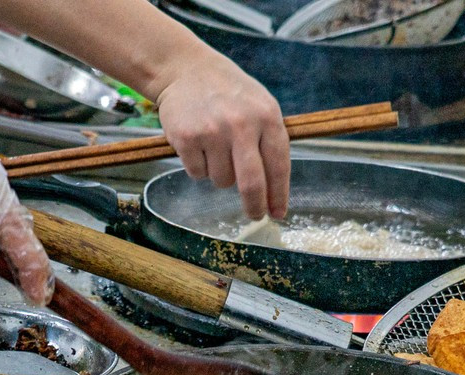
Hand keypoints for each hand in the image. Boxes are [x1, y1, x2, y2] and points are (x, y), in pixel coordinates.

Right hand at [153, 55, 288, 219]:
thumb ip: (269, 140)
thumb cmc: (227, 92)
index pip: (278, 166)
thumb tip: (274, 189)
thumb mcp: (259, 104)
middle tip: (254, 215)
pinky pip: (197, 173)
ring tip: (215, 147)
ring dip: (219, 173)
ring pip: (222, 180)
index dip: (279, 195)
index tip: (278, 213)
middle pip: (252, 183)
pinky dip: (198, 166)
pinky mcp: (187, 138)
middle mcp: (241, 124)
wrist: (185, 69)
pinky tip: (198, 144)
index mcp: (266, 116)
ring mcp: (213, 132)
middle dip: (254, 205)